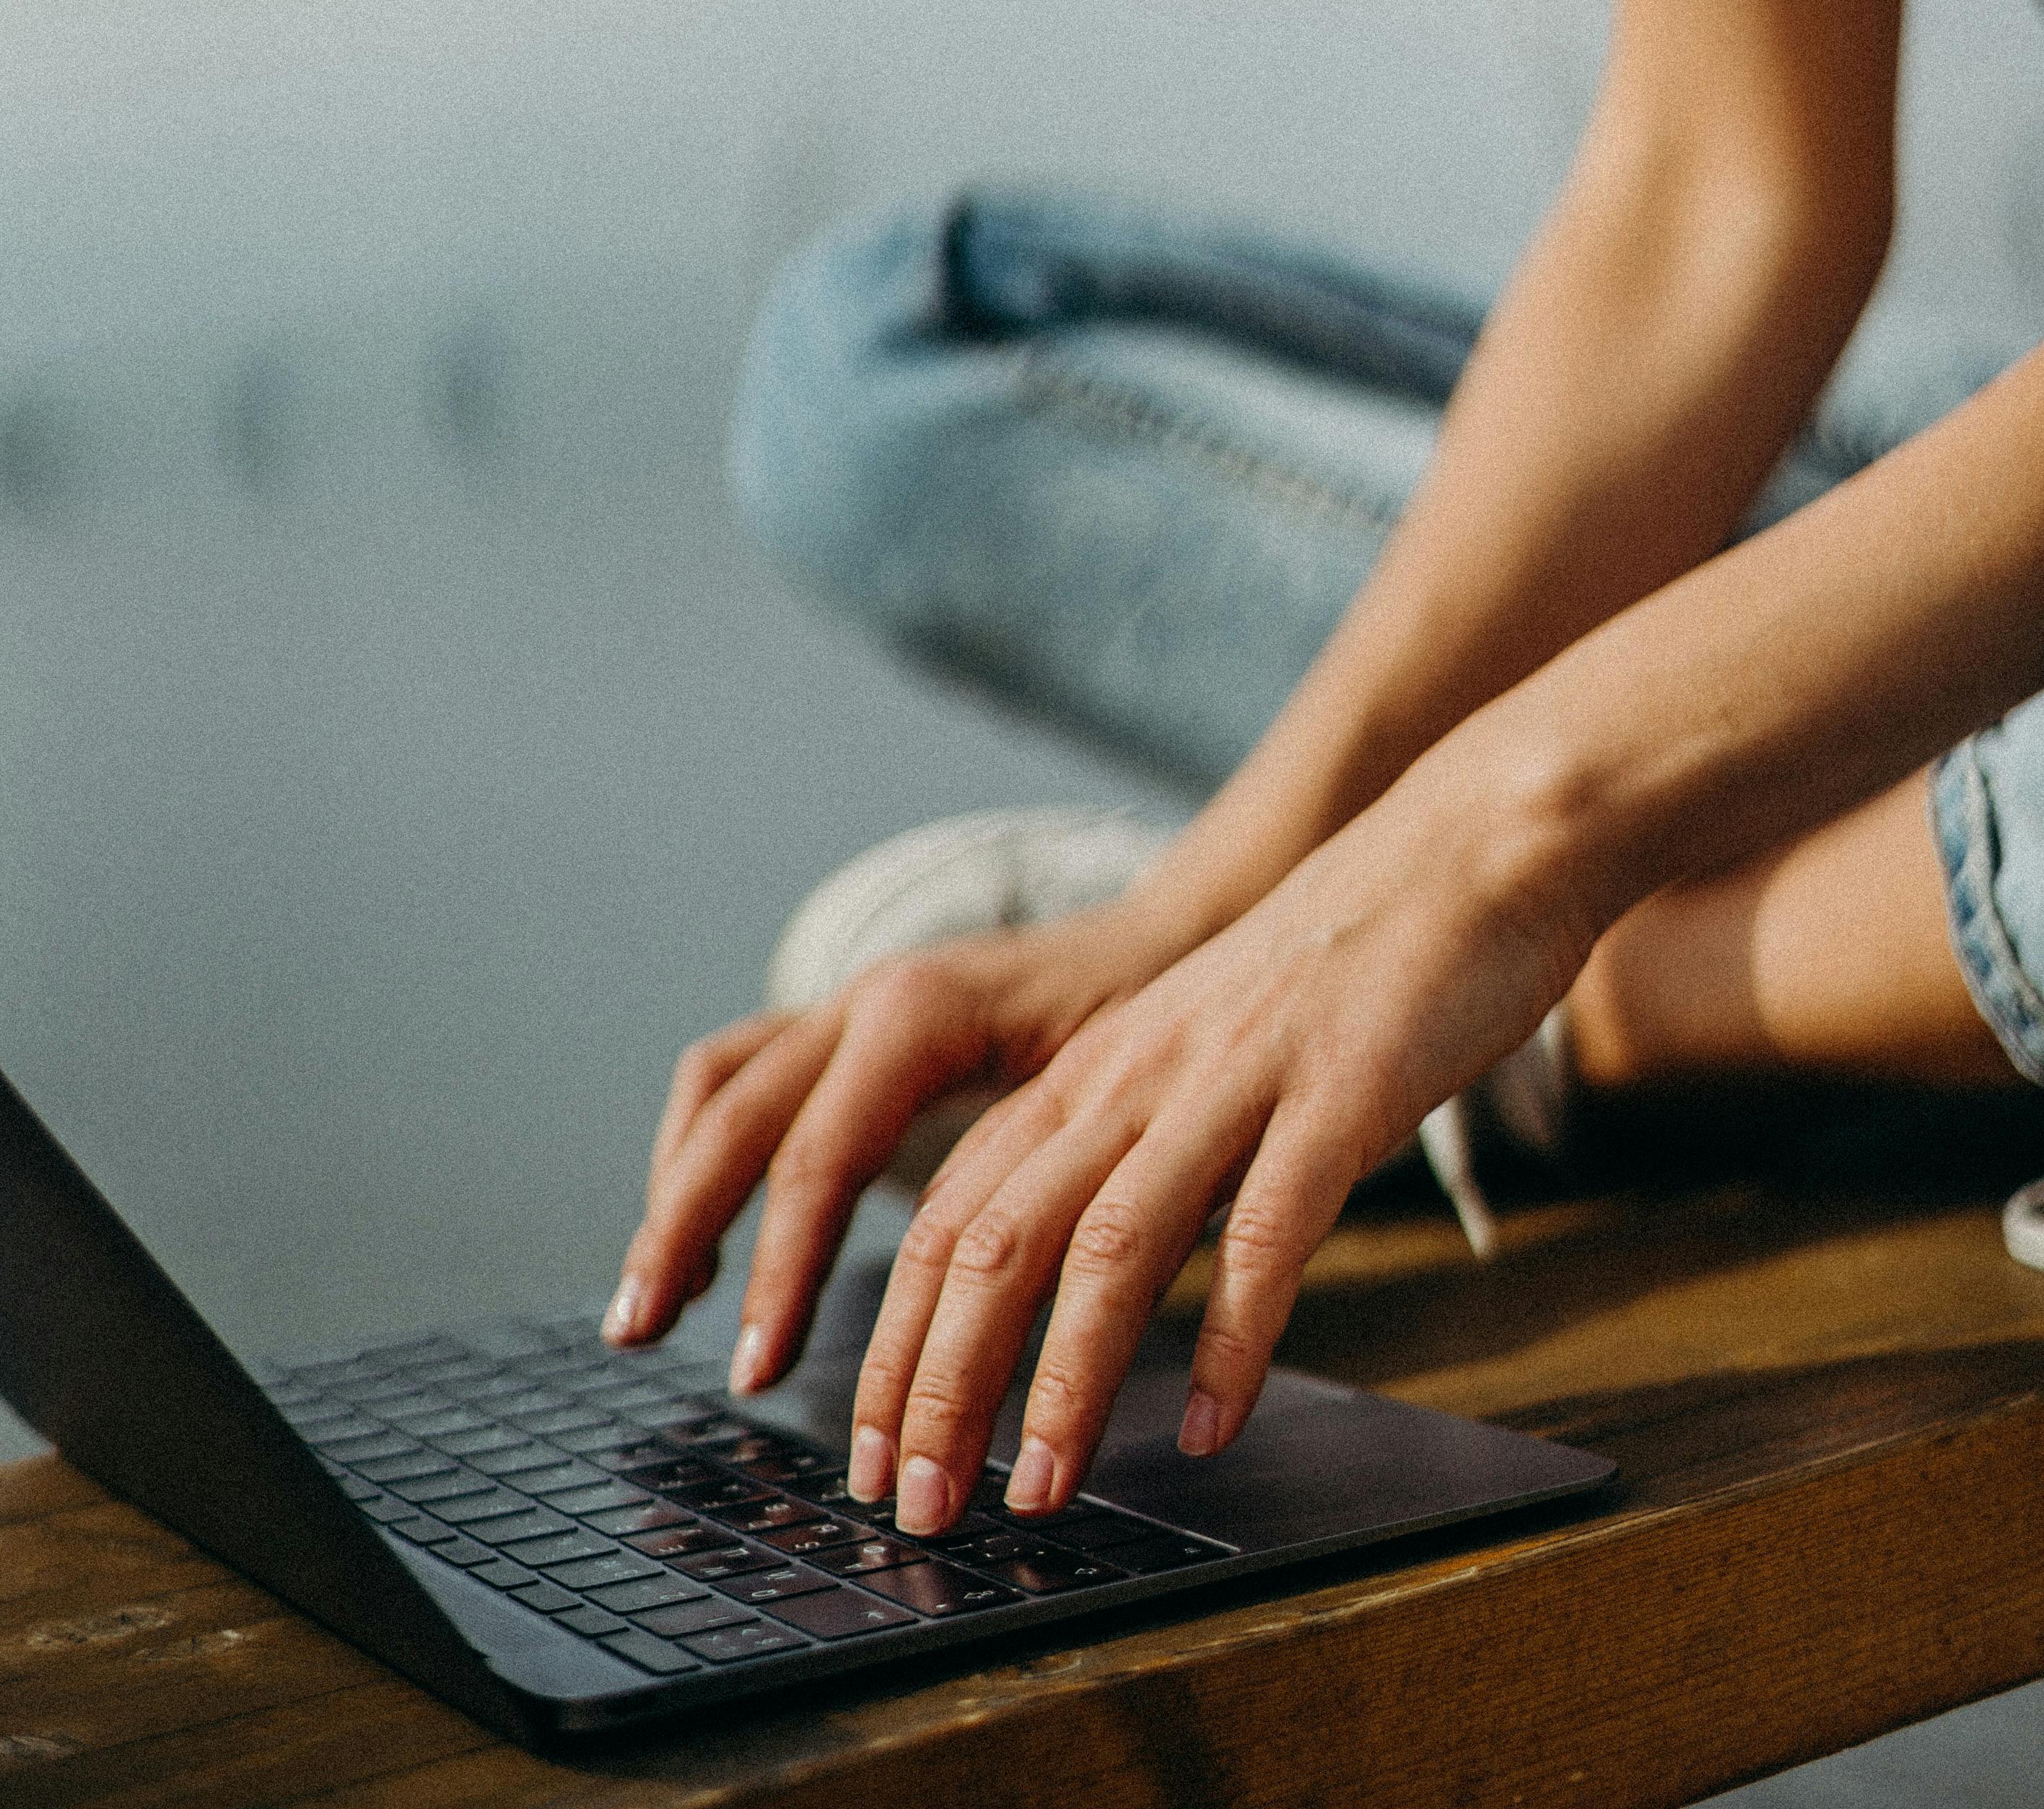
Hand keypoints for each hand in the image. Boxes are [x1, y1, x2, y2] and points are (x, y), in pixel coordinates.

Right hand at [604, 895, 1182, 1371]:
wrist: (1171, 932)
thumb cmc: (1155, 1016)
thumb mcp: (1111, 1089)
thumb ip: (1049, 1179)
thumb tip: (1010, 1314)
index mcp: (925, 1014)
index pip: (821, 1154)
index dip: (781, 1269)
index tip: (761, 1370)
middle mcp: (869, 997)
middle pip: (738, 1116)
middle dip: (680, 1228)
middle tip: (643, 1335)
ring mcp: (850, 1004)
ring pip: (721, 1086)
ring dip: (673, 1189)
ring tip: (654, 1301)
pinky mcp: (850, 1023)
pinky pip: (742, 1076)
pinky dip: (704, 1154)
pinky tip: (709, 1241)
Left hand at [839, 754, 1582, 1534]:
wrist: (1464, 850)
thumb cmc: (1336, 972)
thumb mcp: (1198, 1061)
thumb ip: (1135, 1161)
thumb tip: (1067, 1302)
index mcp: (1092, 1072)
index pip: (950, 1221)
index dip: (898, 1347)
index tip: (872, 1458)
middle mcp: (1136, 1074)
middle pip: (993, 1240)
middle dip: (938, 1385)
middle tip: (917, 1508)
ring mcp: (1233, 1079)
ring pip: (1108, 1242)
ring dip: (1063, 1380)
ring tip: (1041, 1492)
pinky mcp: (1338, 1091)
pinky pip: (1267, 1226)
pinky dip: (1231, 1333)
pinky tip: (1211, 1422)